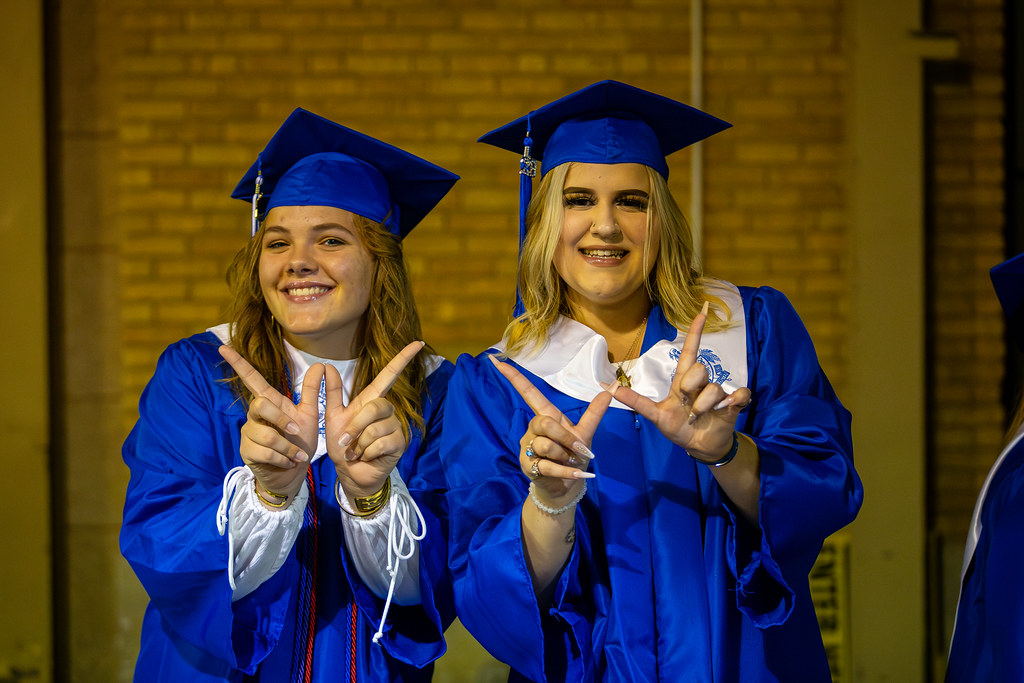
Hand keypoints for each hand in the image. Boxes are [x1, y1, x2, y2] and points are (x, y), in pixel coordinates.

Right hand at [218, 345, 324, 503]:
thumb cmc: (299, 442)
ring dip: (288, 447)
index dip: (238, 363)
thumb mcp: (309, 415)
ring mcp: (248, 433)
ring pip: (266, 434)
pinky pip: (265, 452)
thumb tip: (321, 364)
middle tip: (297, 432)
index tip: (223, 346)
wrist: (294, 473)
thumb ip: (312, 391)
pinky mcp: (247, 451)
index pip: (251, 379)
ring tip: (297, 455)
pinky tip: (288, 462)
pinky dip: (283, 458)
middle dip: (282, 420)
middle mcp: (254, 415)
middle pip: (260, 405)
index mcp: (270, 402)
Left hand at [325, 341, 423, 499]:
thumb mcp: (333, 417)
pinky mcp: (399, 444)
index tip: (418, 343)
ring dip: (360, 443)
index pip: (389, 376)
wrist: (349, 473)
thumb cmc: (344, 446)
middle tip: (345, 441)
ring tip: (356, 451)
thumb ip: (331, 393)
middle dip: (356, 426)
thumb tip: (327, 365)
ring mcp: (395, 427)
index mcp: (372, 401)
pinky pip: (381, 443)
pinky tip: (366, 457)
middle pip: (376, 406)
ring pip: (377, 428)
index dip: (403, 359)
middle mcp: (387, 411)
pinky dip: (367, 452)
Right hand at [489, 356, 610, 504]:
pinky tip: (577, 473)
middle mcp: (533, 430)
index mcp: (546, 417)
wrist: (566, 486)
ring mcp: (528, 449)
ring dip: (565, 456)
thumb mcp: (585, 433)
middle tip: (579, 449)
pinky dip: (566, 471)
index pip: (528, 393)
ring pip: (545, 446)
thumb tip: (611, 389)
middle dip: (565, 437)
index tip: (497, 361)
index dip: (514, 378)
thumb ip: (595, 412)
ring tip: (571, 462)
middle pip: (544, 423)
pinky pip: (548, 466)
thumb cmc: (572, 455)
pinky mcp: (529, 467)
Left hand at [607, 302, 750, 461]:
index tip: (702, 312)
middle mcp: (701, 383)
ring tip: (698, 417)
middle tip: (686, 406)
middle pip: (698, 369)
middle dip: (690, 388)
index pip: (689, 352)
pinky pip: (740, 394)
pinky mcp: (733, 403)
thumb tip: (611, 388)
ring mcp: (718, 392)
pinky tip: (725, 410)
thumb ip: (636, 402)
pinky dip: (733, 402)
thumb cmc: (678, 426)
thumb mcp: (655, 415)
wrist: (699, 446)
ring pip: (714, 388)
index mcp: (683, 381)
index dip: (695, 333)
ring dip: (703, 407)